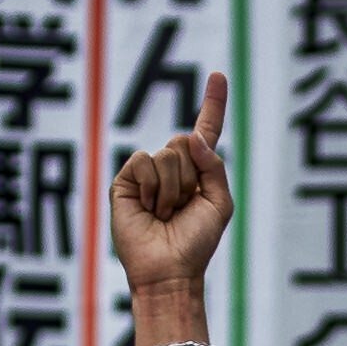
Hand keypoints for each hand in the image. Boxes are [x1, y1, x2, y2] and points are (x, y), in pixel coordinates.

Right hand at [110, 67, 233, 301]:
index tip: (219, 75)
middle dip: (189, 176)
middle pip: (184, 141)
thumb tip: (191, 136)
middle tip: (181, 208)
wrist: (169, 270)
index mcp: (198, 172)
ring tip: (164, 214)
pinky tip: (147, 209)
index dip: (213, 103)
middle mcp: (172, 168)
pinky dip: (151, 188)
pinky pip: (143, 162)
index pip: (206, 130)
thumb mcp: (220, 204)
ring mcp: (147, 173)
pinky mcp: (126, 180)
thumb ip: (213, 166)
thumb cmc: (195, 243)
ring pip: (166, 154)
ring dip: (171, 189)